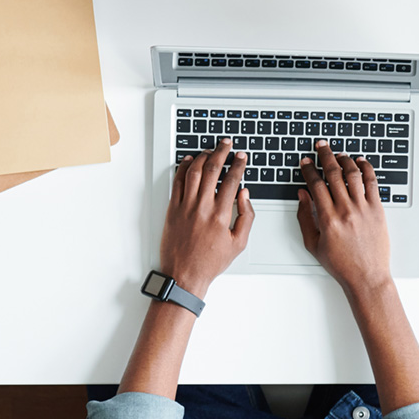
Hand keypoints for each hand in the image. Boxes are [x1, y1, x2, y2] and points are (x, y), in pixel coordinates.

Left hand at [160, 138, 253, 296]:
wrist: (184, 275)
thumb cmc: (210, 262)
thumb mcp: (238, 243)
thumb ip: (246, 216)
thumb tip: (244, 194)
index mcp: (220, 215)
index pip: (231, 180)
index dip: (238, 165)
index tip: (241, 157)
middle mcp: (202, 207)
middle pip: (212, 170)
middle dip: (221, 152)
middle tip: (226, 144)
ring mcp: (185, 207)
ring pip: (193, 172)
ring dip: (202, 157)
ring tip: (210, 150)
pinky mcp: (172, 209)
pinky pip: (176, 182)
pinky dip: (182, 168)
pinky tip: (188, 160)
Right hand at [297, 140, 391, 299]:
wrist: (366, 276)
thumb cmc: (341, 264)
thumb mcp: (313, 243)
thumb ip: (305, 217)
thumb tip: (302, 195)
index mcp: (328, 219)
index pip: (316, 184)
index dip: (309, 170)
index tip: (306, 162)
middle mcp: (346, 210)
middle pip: (334, 173)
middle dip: (325, 156)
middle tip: (321, 146)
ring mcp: (364, 209)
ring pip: (353, 174)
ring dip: (345, 159)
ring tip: (339, 154)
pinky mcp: (378, 210)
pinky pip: (372, 183)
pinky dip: (366, 169)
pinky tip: (361, 162)